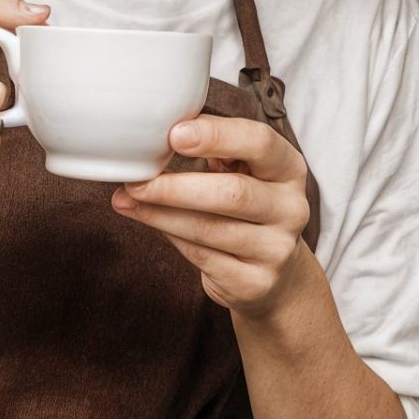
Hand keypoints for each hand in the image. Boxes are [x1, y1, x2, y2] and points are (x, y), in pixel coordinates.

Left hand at [111, 115, 317, 316]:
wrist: (276, 272)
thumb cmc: (245, 205)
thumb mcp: (241, 170)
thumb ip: (210, 148)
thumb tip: (151, 139)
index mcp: (288, 168)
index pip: (260, 142)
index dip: (217, 136)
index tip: (175, 134)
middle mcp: (291, 208)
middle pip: (233, 193)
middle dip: (176, 187)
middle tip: (136, 181)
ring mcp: (277, 249)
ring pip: (210, 229)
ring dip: (160, 213)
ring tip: (128, 200)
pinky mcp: (256, 283)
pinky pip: (202, 256)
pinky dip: (169, 236)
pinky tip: (147, 220)